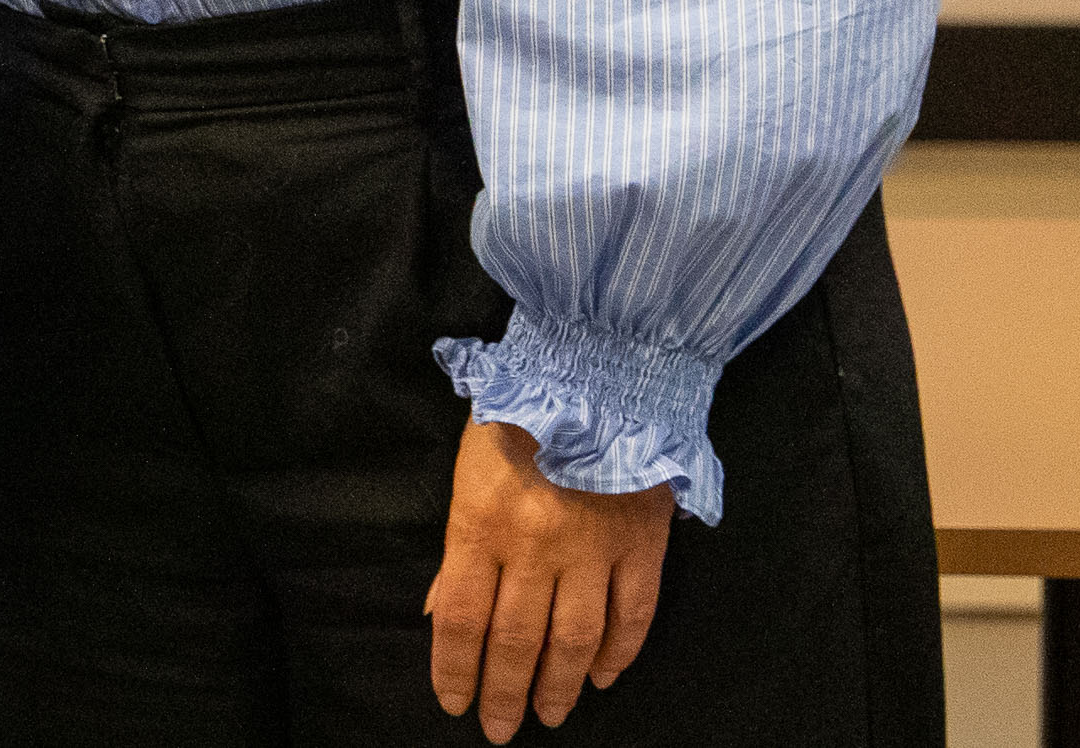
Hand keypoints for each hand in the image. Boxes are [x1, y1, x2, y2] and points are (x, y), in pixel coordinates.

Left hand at [425, 422, 669, 737]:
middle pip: (515, 640)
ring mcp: (593, 548)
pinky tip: (601, 675)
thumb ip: (457, 543)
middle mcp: (534, 545)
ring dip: (559, 686)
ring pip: (574, 639)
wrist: (598, 368)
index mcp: (480, 523)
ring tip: (548, 715)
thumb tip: (437, 609)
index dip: (454, 668)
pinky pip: (632, 614)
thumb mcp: (467, 466)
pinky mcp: (642, 543)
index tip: (454, 702)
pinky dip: (618, 652)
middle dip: (504, 693)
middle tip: (500, 729)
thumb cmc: (519, 409)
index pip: (458, 616)